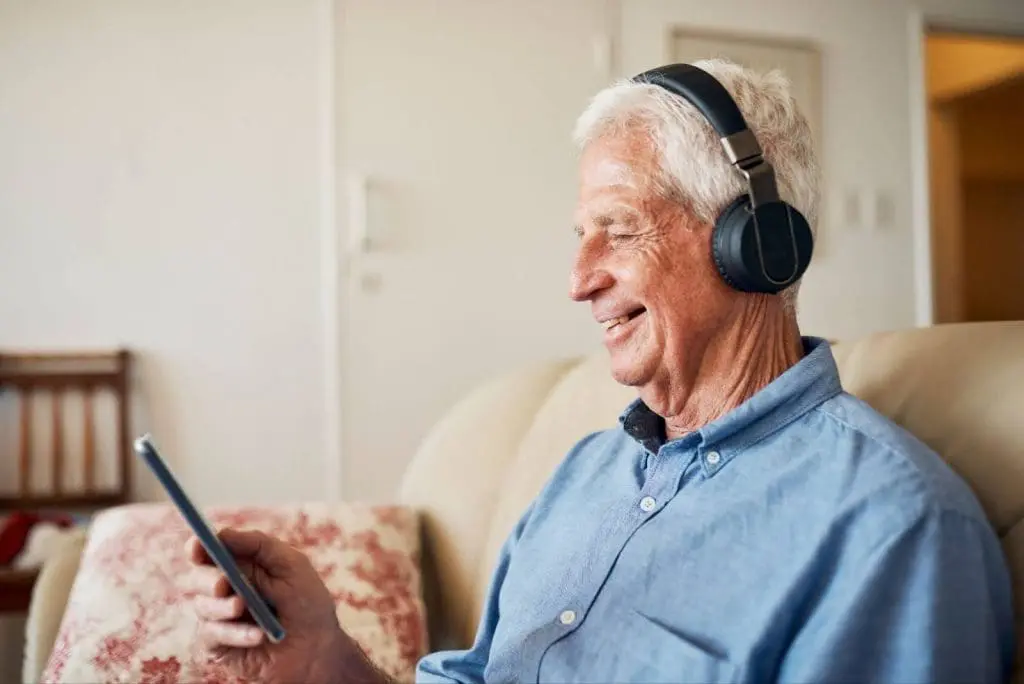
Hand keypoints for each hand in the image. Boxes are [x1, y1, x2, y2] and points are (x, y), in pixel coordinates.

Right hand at [185, 528, 388, 683]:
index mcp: (239, 566)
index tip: (197, 547)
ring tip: (245, 609)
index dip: (197, 547)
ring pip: (202, 607)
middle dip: (208, 579)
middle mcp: (224, 590)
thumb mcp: (292, 565)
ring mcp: (219, 618)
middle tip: (223, 584)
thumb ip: (259, 545)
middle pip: (196, 578)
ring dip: (224, 608)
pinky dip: (236, 634)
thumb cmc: (307, 603)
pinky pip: (212, 637)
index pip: (207, 552)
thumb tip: (222, 533)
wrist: (317, 648)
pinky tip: (258, 636)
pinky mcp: (219, 646)